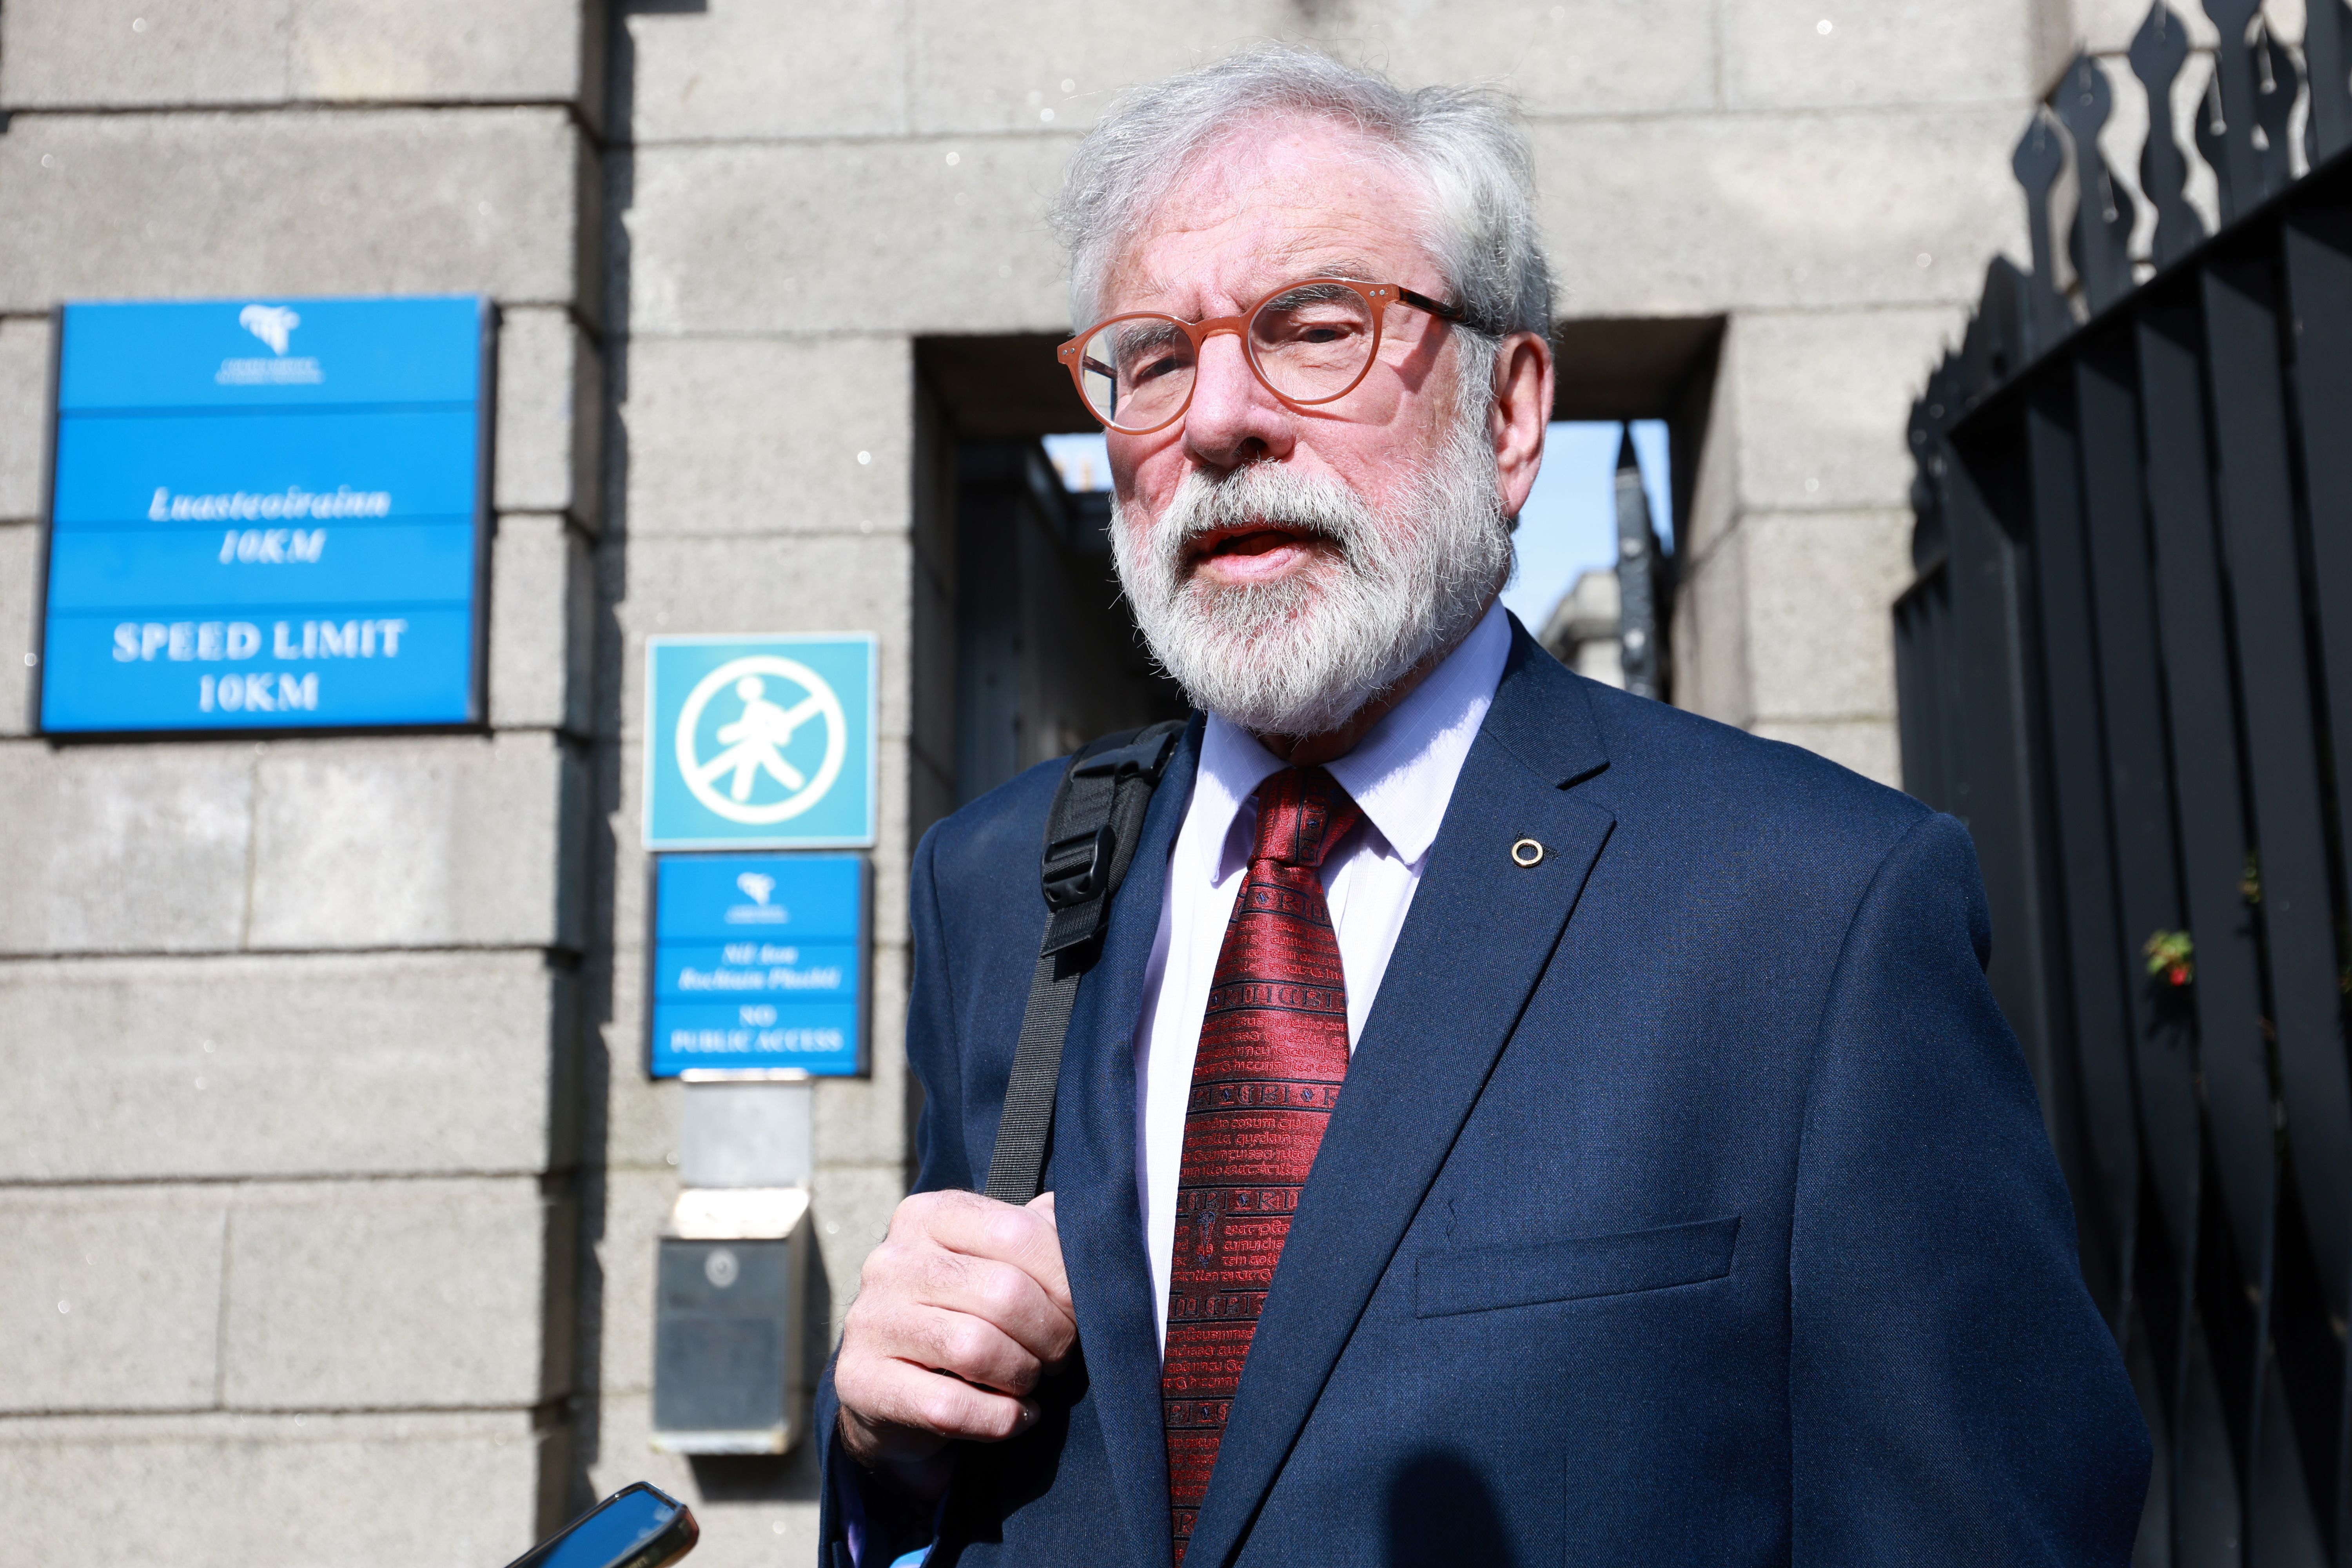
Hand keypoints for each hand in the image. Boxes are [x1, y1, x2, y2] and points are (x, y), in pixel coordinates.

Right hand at [834, 1190, 1076, 1473]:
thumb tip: (1094, 1225)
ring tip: (1030, 1380)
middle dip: (1052, 1335)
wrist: (897, 1392)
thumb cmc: (966, 1316)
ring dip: (1023, 1375)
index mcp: (927, 1215)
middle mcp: (890, 1260)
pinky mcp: (860, 1382)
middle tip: (1059, 1355)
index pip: (1019, 1233)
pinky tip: (1014, 1416)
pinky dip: (999, 1420)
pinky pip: (949, 1407)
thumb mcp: (1000, 1264)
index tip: (1076, 1310)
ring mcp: (868, 1321)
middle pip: (1004, 1294)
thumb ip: (1041, 1235)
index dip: (1065, 1279)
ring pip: (977, 1350)